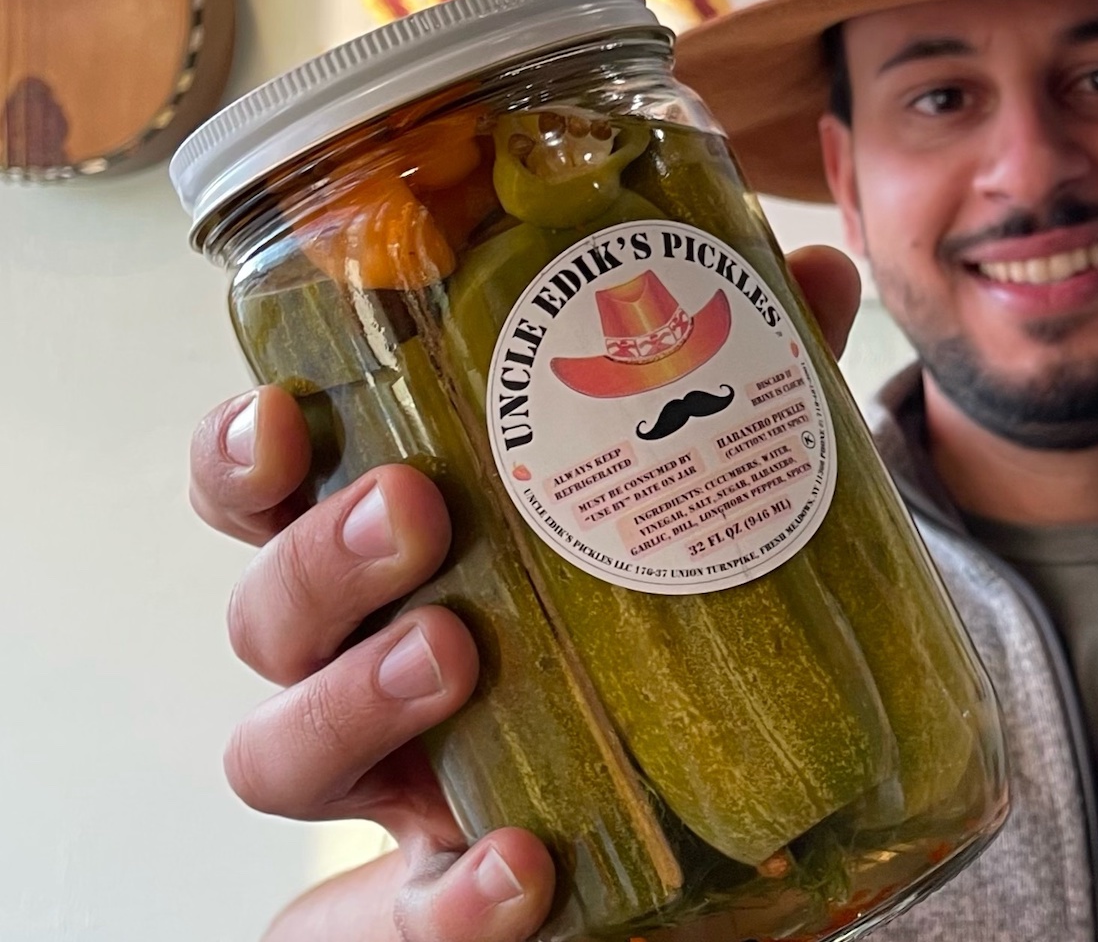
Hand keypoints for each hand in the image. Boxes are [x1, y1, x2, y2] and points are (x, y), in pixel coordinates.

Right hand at [194, 247, 861, 941]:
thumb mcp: (707, 504)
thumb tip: (806, 269)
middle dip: (318, 556)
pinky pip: (396, 926)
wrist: (729, 811)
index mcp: (401, 555)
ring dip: (351, 699)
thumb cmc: (664, 628)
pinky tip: (523, 867)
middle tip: (416, 509)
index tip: (282, 414)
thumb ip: (749, 388)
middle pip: (266, 616)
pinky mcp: (441, 906)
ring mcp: (397, 791)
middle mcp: (366, 665)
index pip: (266, 495)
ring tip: (452, 653)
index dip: (243, 455)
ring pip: (279, 758)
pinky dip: (450, 902)